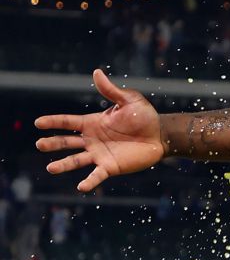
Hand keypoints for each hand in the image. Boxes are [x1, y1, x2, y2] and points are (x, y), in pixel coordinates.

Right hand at [35, 70, 165, 192]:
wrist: (160, 135)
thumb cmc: (144, 117)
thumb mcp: (128, 101)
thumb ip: (111, 91)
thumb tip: (96, 72)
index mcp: (92, 123)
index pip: (67, 122)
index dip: (53, 122)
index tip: (38, 123)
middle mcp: (91, 139)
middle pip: (66, 142)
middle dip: (52, 143)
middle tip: (40, 144)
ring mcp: (99, 154)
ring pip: (76, 160)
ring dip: (63, 164)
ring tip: (50, 168)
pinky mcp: (110, 167)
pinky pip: (97, 175)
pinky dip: (89, 182)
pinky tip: (81, 187)